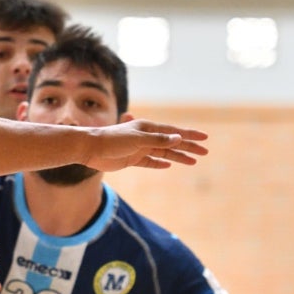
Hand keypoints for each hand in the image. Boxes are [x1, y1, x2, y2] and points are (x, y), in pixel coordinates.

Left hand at [81, 119, 207, 171]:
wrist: (89, 149)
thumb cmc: (112, 140)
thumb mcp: (137, 139)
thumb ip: (157, 140)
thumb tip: (178, 137)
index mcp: (148, 128)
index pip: (174, 132)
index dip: (190, 135)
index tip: (205, 138)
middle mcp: (145, 137)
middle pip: (171, 142)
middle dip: (188, 147)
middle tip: (205, 152)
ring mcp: (139, 148)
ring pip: (163, 152)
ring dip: (178, 156)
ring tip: (193, 162)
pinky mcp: (131, 159)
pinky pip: (150, 161)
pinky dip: (159, 163)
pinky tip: (168, 165)